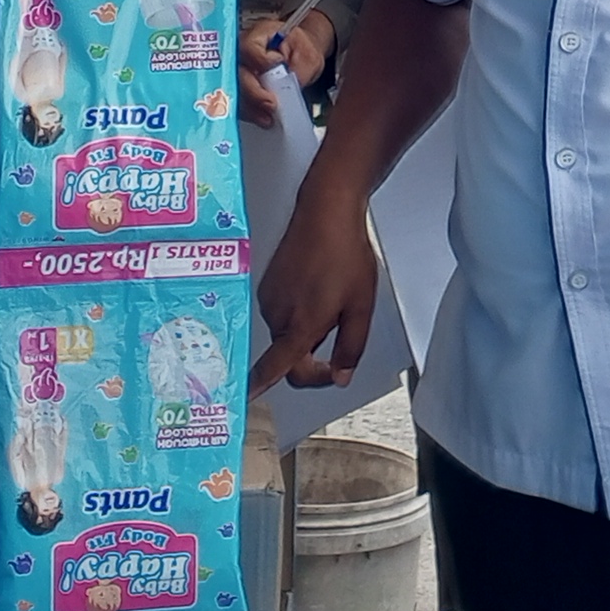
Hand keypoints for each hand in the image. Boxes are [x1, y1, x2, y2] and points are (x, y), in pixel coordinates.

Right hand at [237, 10, 333, 128]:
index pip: (250, 48)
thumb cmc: (301, 50)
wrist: (301, 55)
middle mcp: (241, 51)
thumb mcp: (308, 56)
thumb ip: (298, 69)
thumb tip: (287, 87)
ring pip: (234, 90)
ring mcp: (237, 69)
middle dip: (253, 92)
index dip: (262, 61)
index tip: (278, 67)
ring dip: (250, 107)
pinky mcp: (240, 87)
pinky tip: (263, 118)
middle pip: (237, 72)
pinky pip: (239, 101)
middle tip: (270, 104)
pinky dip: (251, 112)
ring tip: (268, 117)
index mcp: (258, 35)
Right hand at [251, 178, 381, 390]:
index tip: (249, 398)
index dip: (264, 386)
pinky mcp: (266, 284)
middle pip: (287, 354)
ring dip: (305, 330)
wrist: (325, 212)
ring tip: (330, 299)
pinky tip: (315, 289)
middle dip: (311, 354)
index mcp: (300, 327)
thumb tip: (340, 377)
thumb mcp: (360, 307)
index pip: (277, 369)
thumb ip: (350, 348)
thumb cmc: (345, 256)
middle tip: (339, 332)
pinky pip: (280, 312)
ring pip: (285, 332)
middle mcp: (276, 316)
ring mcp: (268, 299)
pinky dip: (296, 311)